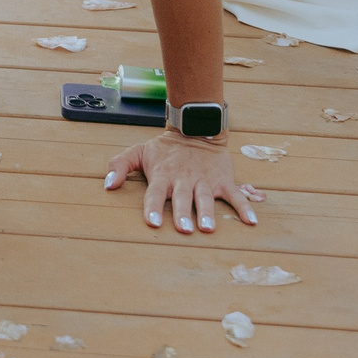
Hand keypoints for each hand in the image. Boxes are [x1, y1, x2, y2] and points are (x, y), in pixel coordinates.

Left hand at [104, 131, 262, 234]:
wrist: (196, 129)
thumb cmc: (165, 149)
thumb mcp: (139, 152)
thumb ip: (119, 166)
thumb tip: (107, 185)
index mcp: (163, 176)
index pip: (155, 193)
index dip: (153, 207)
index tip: (153, 222)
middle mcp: (183, 180)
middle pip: (182, 198)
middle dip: (183, 213)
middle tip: (184, 228)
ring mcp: (204, 181)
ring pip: (206, 198)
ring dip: (208, 212)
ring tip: (208, 228)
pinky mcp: (223, 180)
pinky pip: (235, 195)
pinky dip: (244, 208)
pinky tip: (251, 222)